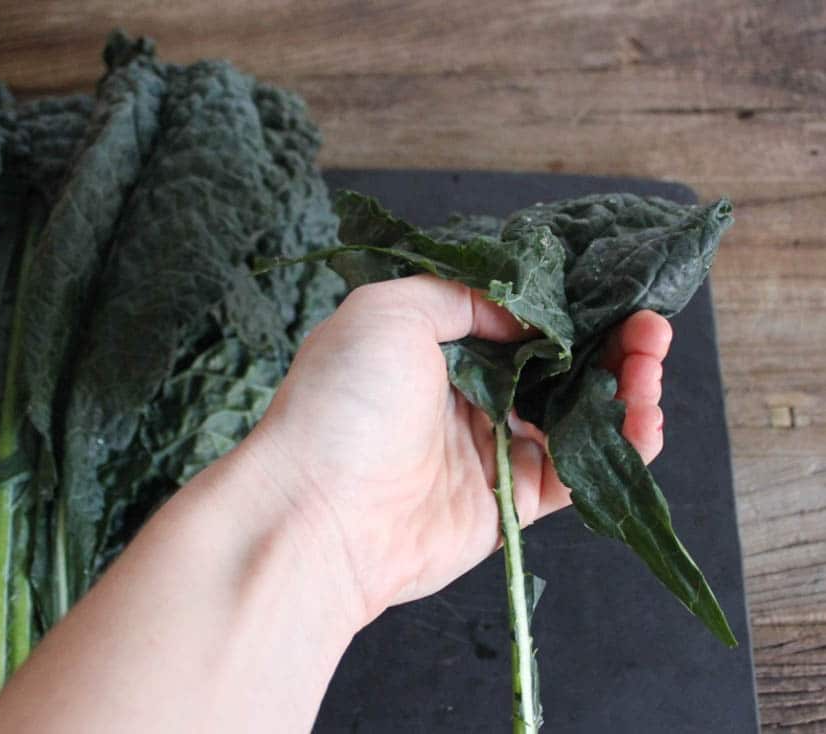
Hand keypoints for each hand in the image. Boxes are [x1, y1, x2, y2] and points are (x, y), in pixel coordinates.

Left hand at [247, 274, 671, 624]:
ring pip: (576, 416)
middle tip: (651, 329)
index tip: (614, 290)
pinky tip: (645, 421)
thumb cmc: (345, 401)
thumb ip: (459, 297)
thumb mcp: (388, 310)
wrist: (321, 512)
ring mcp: (491, 452)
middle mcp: (466, 397)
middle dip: (611, 343)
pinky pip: (577, 473)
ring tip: (652, 368)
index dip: (570, 306)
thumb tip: (525, 313)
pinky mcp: (511, 503)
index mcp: (436, 349)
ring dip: (625, 389)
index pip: (521, 321)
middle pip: (559, 366)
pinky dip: (620, 447)